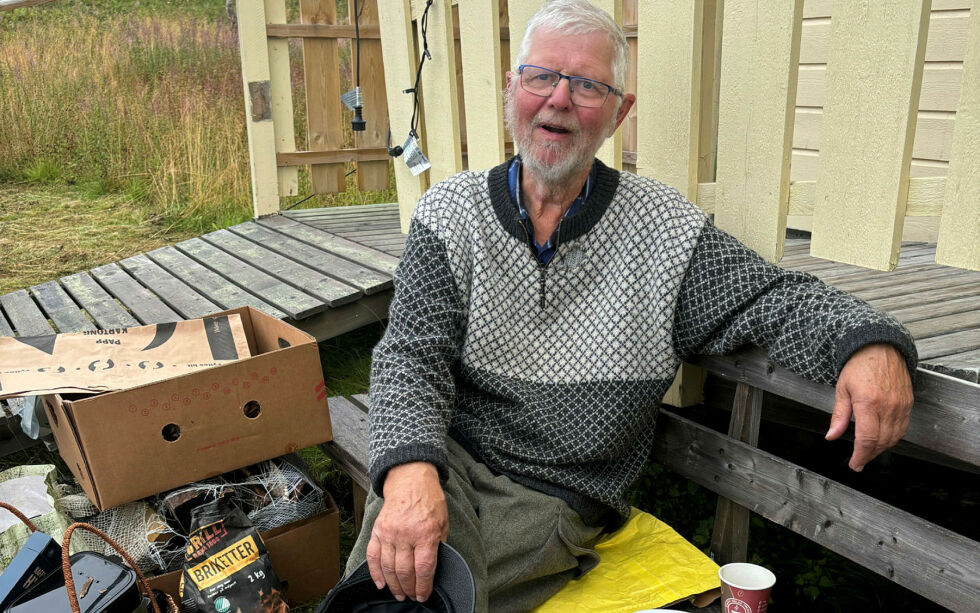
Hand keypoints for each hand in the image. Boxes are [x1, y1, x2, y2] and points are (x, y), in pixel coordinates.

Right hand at [366, 462, 447, 601]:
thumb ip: (438, 544)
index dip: (423, 586)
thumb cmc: (429, 500)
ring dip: (393, 585)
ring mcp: (389, 533)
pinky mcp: (377, 530)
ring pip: (388, 567)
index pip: (423, 568)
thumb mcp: (443, 521)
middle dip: (409, 589)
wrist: (410, 480)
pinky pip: (373, 556)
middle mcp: (405, 534)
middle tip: (411, 597)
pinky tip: (380, 583)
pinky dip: (375, 572)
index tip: (423, 595)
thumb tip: (434, 565)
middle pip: (404, 571)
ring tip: (399, 594)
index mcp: (425, 533)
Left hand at [826, 344, 913, 470]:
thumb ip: (839, 415)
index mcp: (868, 403)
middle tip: (859, 461)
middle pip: (882, 442)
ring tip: (868, 452)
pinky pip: (903, 428)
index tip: (854, 464)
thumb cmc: (859, 365)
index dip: (860, 456)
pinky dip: (893, 437)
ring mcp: (901, 405)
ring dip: (881, 448)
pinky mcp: (908, 403)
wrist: (880, 347)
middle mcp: (888, 406)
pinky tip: (882, 439)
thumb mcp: (842, 389)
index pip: (867, 439)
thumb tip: (832, 436)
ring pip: (895, 437)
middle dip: (869, 455)